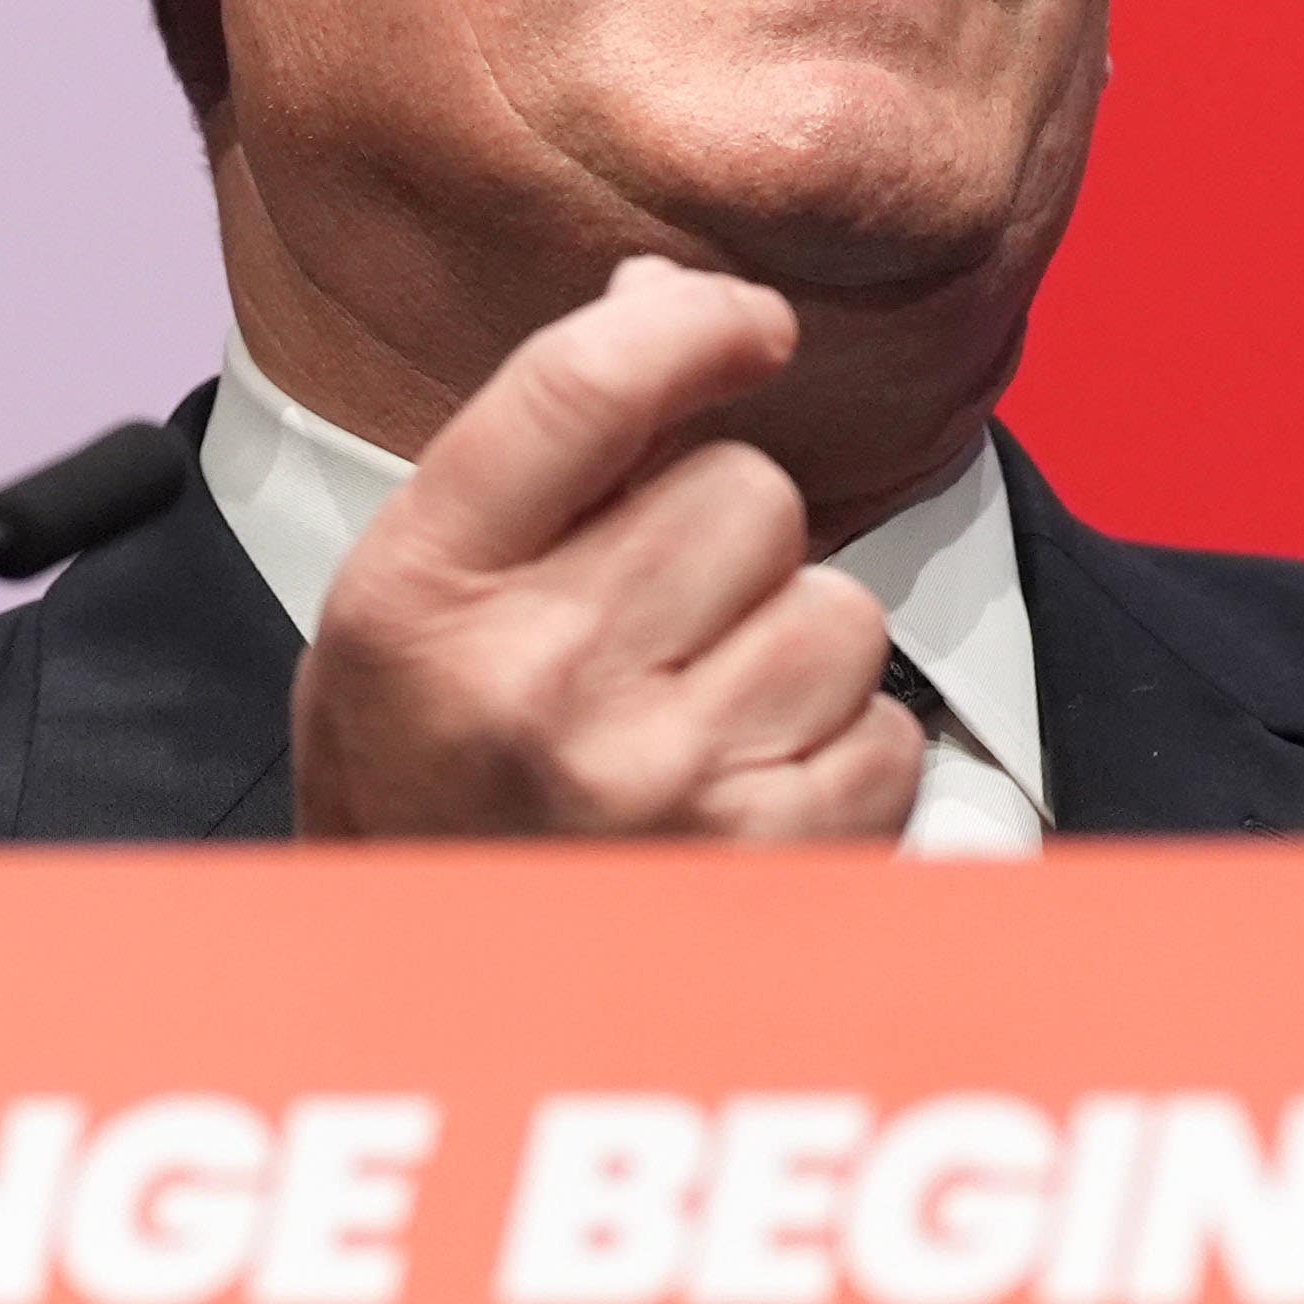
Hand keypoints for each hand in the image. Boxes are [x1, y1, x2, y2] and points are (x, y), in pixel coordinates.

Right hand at [290, 257, 924, 838]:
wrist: (440, 1006)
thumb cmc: (428, 777)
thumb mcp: (418, 602)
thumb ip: (534, 451)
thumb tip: (670, 297)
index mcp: (420, 597)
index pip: (583, 385)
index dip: (694, 322)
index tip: (746, 321)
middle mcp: (535, 686)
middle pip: (745, 490)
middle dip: (725, 533)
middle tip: (653, 619)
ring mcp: (660, 784)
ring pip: (836, 608)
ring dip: (791, 644)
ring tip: (695, 716)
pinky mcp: (768, 868)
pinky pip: (886, 736)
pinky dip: (838, 755)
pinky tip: (741, 792)